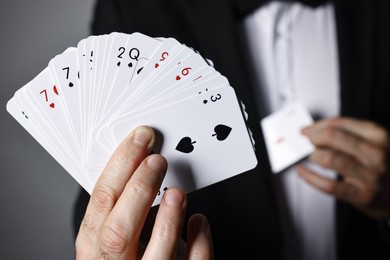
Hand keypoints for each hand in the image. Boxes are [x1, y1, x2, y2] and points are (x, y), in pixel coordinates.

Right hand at [75, 126, 212, 258]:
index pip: (101, 205)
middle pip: (118, 231)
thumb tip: (139, 166)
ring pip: (155, 256)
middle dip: (138, 189)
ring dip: (167, 218)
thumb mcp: (110, 240)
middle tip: (157, 160)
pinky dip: (198, 243)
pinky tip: (198, 221)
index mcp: (94, 251)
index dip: (119, 168)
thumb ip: (120, 212)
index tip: (138, 142)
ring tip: (177, 191)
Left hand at [297, 117, 389, 219]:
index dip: (317, 125)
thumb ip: (348, 136)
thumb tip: (314, 131)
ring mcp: (371, 176)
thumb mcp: (373, 145)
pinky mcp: (363, 196)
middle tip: (306, 142)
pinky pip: (329, 185)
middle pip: (332, 137)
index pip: (340, 124)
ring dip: (313, 156)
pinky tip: (303, 172)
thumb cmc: (382, 168)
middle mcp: (377, 154)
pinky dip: (310, 177)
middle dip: (313, 138)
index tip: (306, 129)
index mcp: (379, 136)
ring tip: (310, 157)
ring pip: (329, 158)